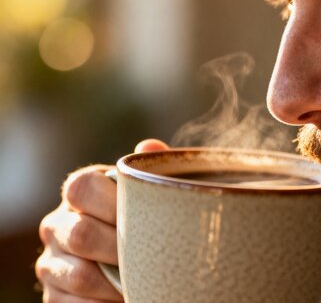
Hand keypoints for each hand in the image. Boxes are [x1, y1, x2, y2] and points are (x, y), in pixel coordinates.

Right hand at [36, 139, 168, 301]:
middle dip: (122, 248)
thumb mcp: (143, 192)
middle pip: (82, 234)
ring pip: (80, 276)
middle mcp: (56, 224)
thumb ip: (147, 172)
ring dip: (118, 282)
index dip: (116, 203)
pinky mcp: (53, 296)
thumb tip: (149, 148)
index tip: (149, 217)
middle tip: (154, 255)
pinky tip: (128, 298)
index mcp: (78, 191)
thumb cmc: (139, 216)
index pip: (83, 187)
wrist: (120, 259)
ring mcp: (51, 262)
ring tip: (147, 280)